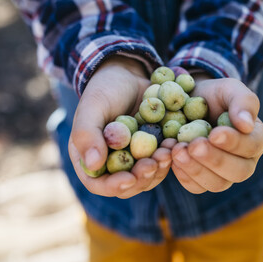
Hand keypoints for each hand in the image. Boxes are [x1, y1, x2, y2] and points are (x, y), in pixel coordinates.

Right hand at [68, 56, 171, 198]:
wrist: (128, 75)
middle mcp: (112, 164)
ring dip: (159, 168)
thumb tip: (93, 165)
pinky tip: (175, 144)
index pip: (98, 184)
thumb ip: (87, 134)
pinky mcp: (153, 151)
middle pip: (128, 185)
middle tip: (155, 163)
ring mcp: (135, 159)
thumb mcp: (93, 107)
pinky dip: (169, 157)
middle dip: (143, 177)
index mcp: (90, 158)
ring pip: (148, 177)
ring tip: (167, 151)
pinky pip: (162, 162)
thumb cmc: (104, 89)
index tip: (131, 179)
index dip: (114, 186)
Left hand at [171, 77, 262, 193]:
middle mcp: (244, 162)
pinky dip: (183, 175)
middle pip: (238, 172)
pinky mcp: (202, 181)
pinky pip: (196, 187)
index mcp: (255, 139)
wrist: (188, 104)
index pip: (251, 146)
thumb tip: (246, 125)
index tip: (213, 134)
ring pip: (217, 183)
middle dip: (213, 159)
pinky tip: (172, 158)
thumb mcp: (229, 89)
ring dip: (196, 169)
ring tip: (177, 149)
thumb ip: (243, 102)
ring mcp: (223, 175)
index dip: (233, 143)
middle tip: (192, 145)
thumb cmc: (213, 95)